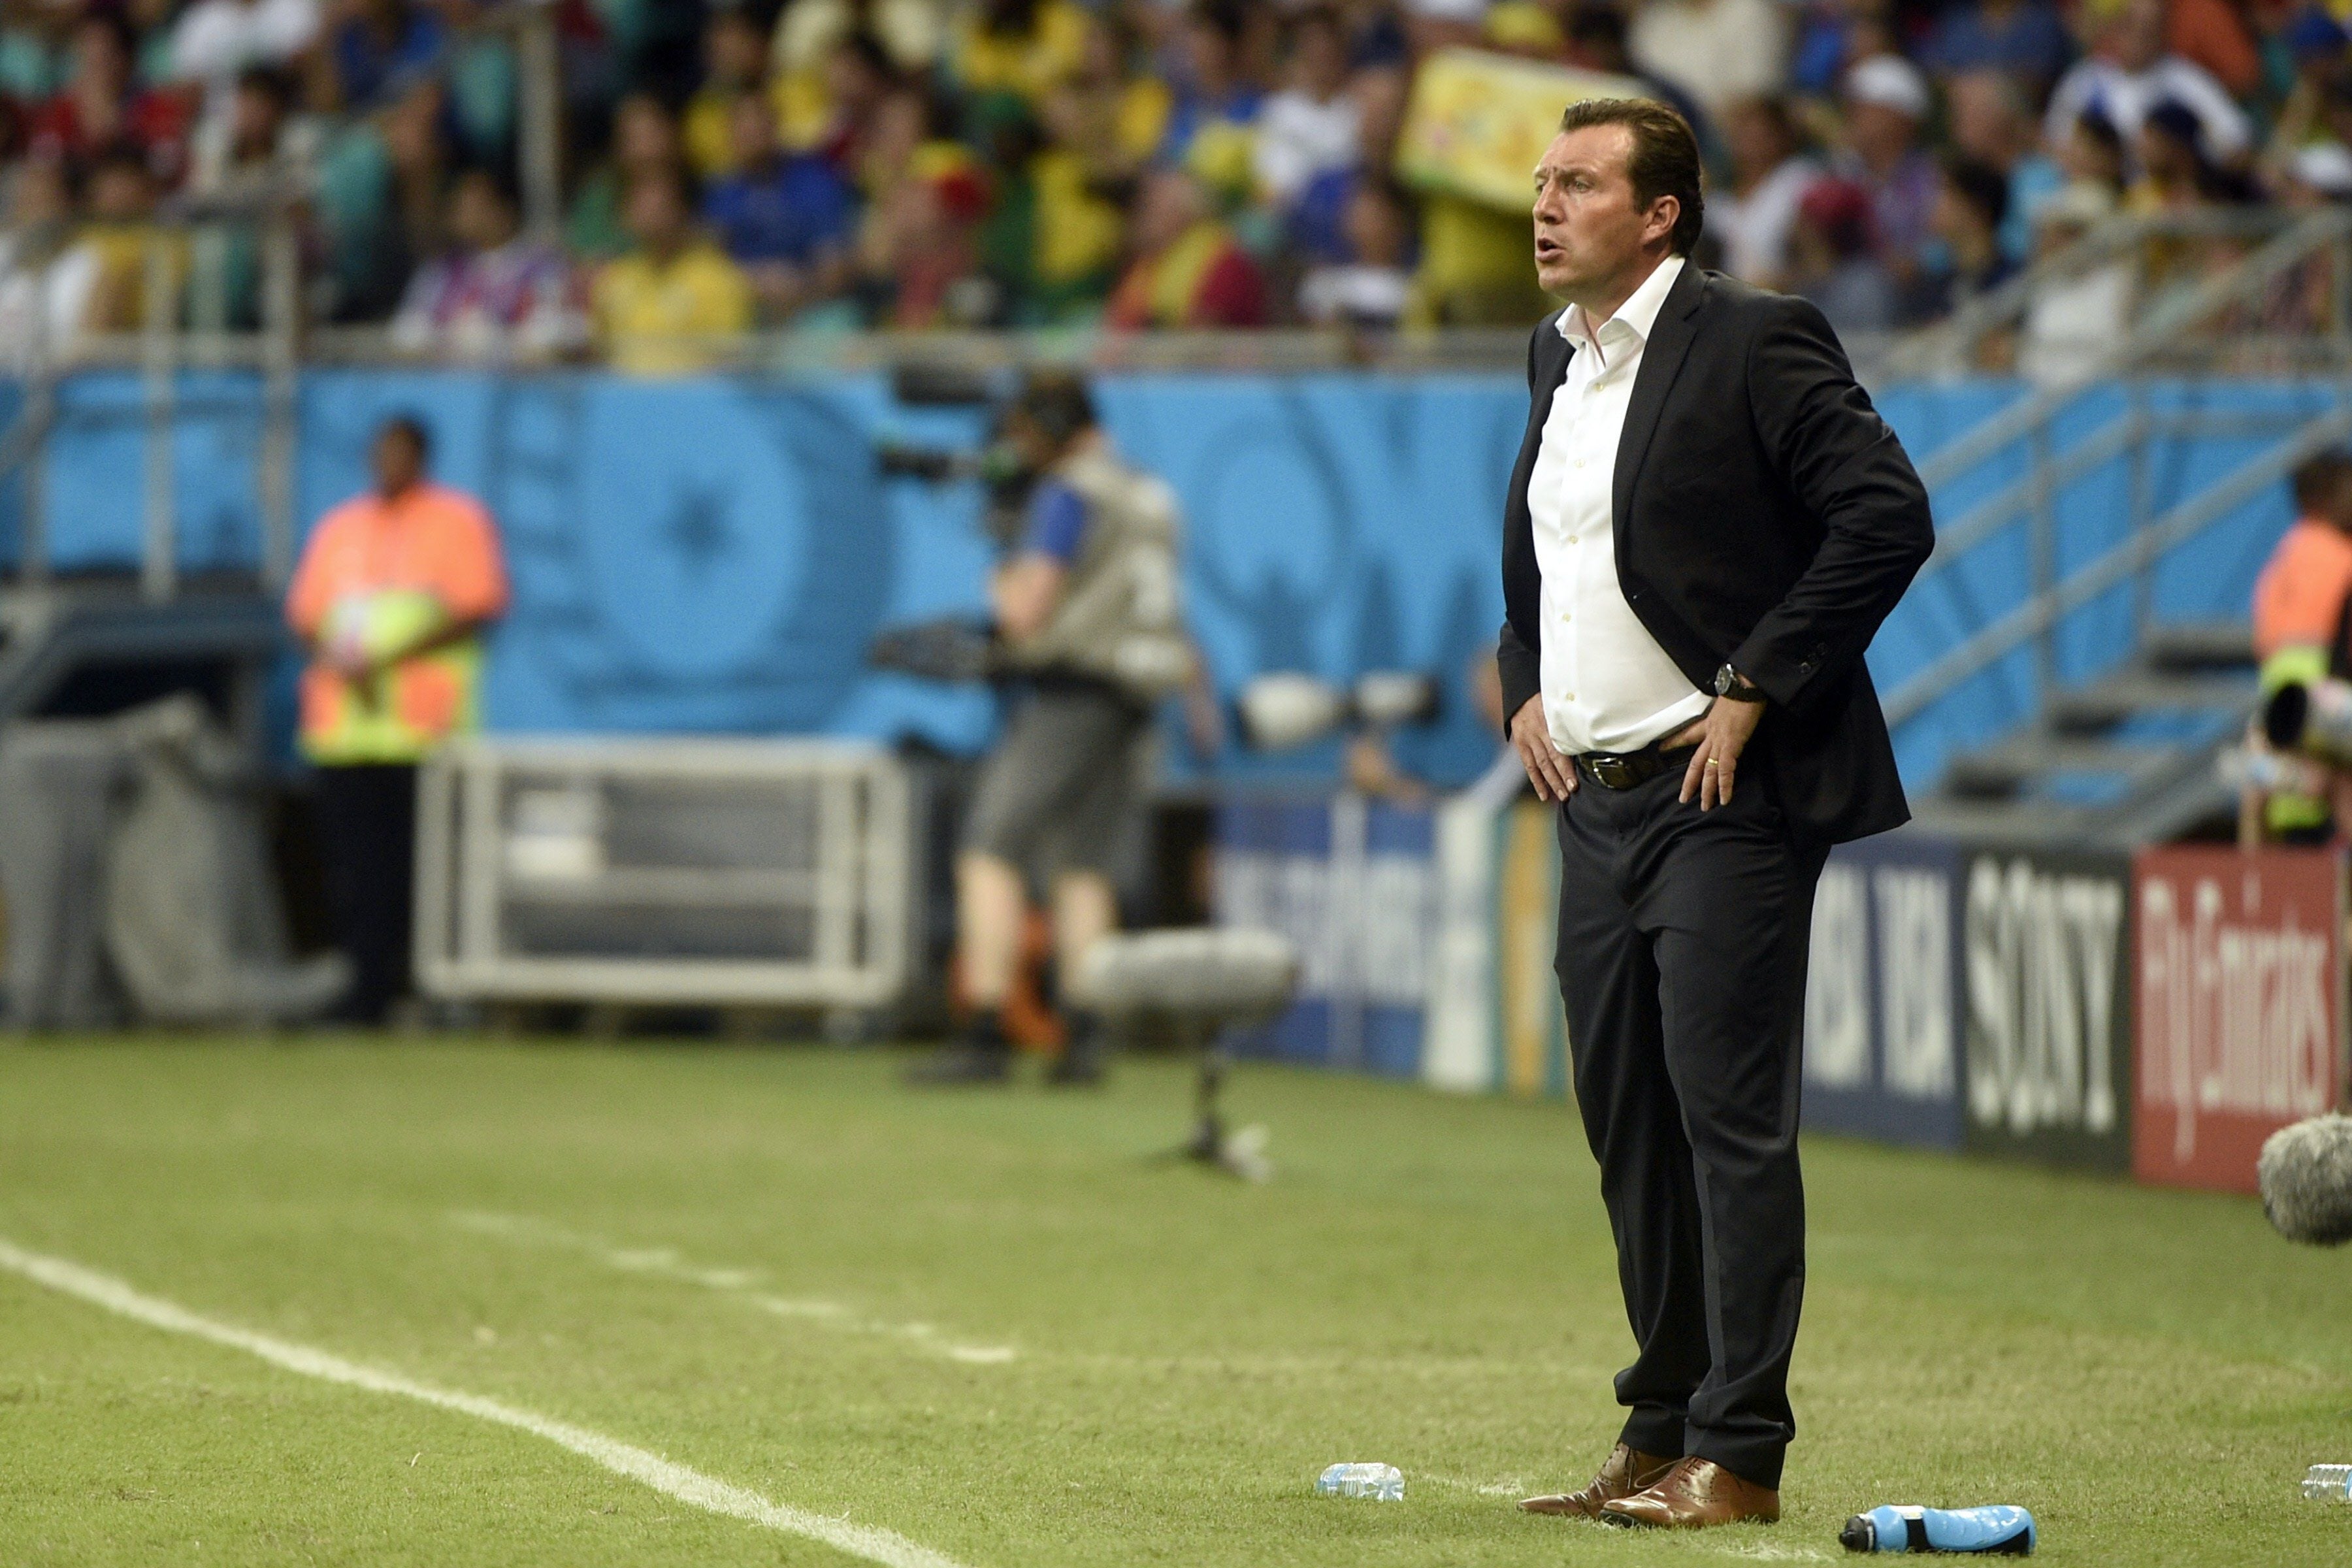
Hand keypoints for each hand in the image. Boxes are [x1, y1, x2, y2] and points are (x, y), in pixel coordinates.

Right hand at [1510, 694, 1576, 801]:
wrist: (1521, 693)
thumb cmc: (1548, 699)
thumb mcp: (1561, 703)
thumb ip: (1572, 720)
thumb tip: (1592, 737)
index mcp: (1551, 720)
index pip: (1560, 747)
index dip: (1567, 767)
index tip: (1576, 782)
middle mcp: (1538, 731)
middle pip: (1551, 758)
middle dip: (1562, 777)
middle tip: (1571, 791)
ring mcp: (1528, 738)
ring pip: (1541, 764)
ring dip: (1551, 782)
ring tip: (1562, 796)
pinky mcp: (1520, 743)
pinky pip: (1529, 765)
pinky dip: (1536, 781)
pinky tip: (1544, 795)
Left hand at [1679, 696, 1764, 810]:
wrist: (1746, 685)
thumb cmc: (1742, 692)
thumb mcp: (1729, 704)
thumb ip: (1726, 715)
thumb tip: (1732, 716)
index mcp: (1709, 723)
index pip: (1688, 734)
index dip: (1674, 742)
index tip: (1661, 749)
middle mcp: (1711, 734)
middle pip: (1696, 762)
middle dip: (1690, 782)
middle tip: (1683, 798)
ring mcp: (1720, 741)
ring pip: (1708, 771)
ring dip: (1707, 790)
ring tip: (1705, 807)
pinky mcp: (1732, 745)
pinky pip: (1725, 770)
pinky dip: (1724, 786)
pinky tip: (1724, 798)